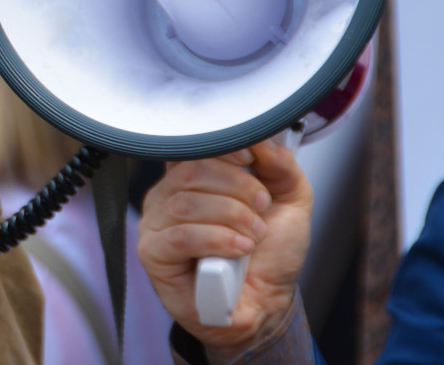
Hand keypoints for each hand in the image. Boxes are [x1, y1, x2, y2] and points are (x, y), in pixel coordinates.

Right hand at [136, 137, 312, 361]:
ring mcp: (156, 224)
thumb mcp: (290, 201)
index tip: (250, 159)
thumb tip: (261, 139)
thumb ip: (281, 165)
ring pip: (186, 203)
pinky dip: (217, 240)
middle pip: (191, 171)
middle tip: (261, 210)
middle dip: (238, 188)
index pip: (193, 146)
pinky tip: (238, 250)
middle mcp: (168, 196)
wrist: (266, 303)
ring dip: (232, 218)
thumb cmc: (268, 255)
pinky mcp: (153, 253)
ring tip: (253, 237)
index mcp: (193, 177)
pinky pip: (181, 235)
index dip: (221, 147)